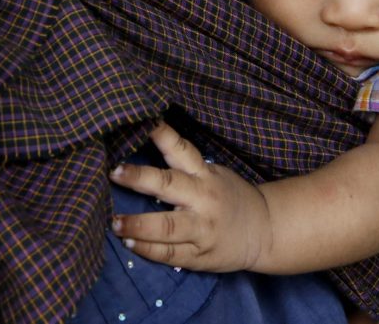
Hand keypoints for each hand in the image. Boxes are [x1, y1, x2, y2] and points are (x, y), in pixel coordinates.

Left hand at [109, 122, 272, 272]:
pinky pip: (170, 254)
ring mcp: (201, 229)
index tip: (140, 122)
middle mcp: (202, 199)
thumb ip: (184, 166)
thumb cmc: (229, 197)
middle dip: (139, 178)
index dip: (161, 134)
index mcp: (204, 175)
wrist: (264, 231)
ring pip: (167, 226)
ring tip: (114, 223)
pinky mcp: (199, 256)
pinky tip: (129, 242)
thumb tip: (143, 148)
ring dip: (138, 224)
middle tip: (113, 172)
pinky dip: (147, 249)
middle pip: (169, 185)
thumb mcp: (213, 174)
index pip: (181, 149)